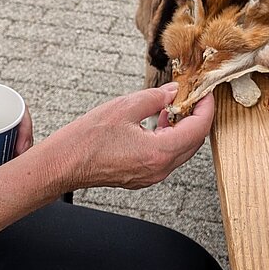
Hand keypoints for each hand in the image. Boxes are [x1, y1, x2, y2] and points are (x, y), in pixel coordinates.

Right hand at [45, 83, 213, 190]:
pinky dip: (171, 139)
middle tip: (193, 96)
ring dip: (184, 128)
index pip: (198, 129)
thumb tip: (173, 92)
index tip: (205, 92)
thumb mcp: (124, 107)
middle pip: (194, 143)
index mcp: (159, 152)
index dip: (206, 108)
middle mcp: (159, 169)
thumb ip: (155, 98)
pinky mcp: (141, 177)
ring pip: (181, 151)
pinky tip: (160, 122)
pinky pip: (166, 157)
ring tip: (175, 106)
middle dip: (198, 118)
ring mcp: (150, 176)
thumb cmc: (86, 139)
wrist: (63, 164)